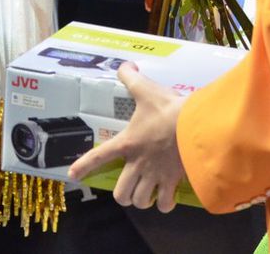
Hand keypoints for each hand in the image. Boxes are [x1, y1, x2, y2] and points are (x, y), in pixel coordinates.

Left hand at [67, 63, 188, 212]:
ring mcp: (156, 175)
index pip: (99, 156)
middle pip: (121, 194)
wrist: (196, 125)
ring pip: (140, 201)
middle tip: (128, 187)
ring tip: (146, 192)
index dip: (84, 166)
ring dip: (141, 199)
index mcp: (127, 143)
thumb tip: (125, 65)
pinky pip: (165, 204)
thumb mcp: (146, 89)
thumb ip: (131, 77)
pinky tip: (165, 197)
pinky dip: (163, 203)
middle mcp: (138, 164)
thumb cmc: (168, 109)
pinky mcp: (173, 181)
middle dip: (122, 195)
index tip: (73, 175)